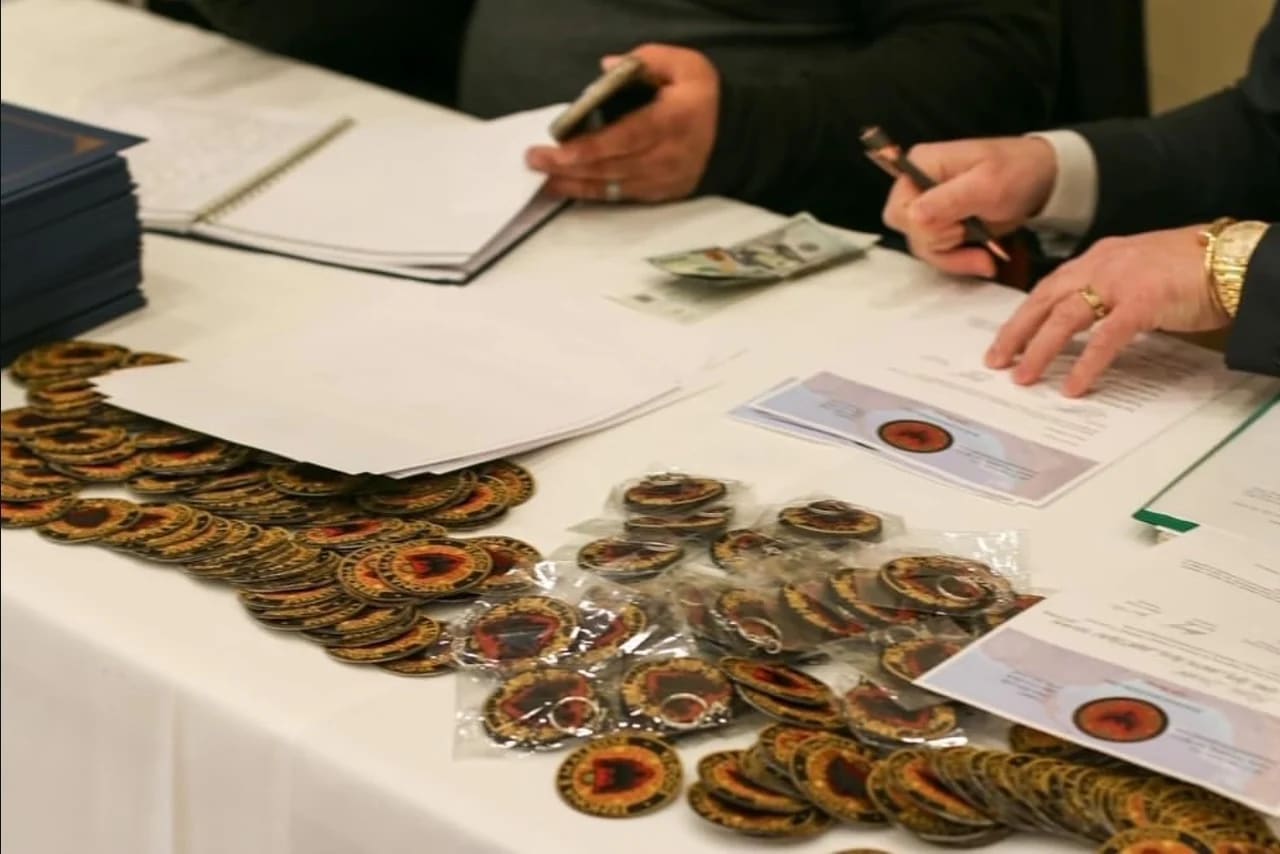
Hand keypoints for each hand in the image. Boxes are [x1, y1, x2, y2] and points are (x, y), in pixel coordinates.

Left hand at [525, 44, 718, 202]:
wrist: (737, 137)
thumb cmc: (705, 98)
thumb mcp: (683, 65)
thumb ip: (645, 61)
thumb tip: (605, 68)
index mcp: (669, 122)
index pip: (623, 138)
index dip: (588, 148)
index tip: (557, 148)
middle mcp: (664, 156)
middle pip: (610, 166)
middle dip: (568, 167)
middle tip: (534, 160)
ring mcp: (661, 179)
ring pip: (612, 186)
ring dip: (575, 184)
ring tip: (543, 178)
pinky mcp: (659, 193)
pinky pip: (621, 197)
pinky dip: (593, 194)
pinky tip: (569, 188)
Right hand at [881, 137, 1057, 277]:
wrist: (1043, 181)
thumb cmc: (1016, 172)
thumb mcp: (987, 184)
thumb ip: (948, 200)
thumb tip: (913, 218)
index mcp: (920, 166)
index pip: (897, 209)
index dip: (922, 226)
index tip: (957, 226)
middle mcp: (916, 187)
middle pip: (907, 231)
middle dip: (941, 242)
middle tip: (971, 233)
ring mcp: (928, 209)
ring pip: (922, 247)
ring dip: (953, 257)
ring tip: (985, 256)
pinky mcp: (942, 227)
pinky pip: (937, 255)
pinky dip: (959, 262)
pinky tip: (984, 261)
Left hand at [986, 225, 1228, 396]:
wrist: (1233, 258)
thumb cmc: (1191, 268)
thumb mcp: (1138, 273)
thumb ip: (1108, 292)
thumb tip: (1084, 320)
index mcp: (1099, 258)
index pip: (1049, 288)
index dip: (1023, 316)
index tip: (1004, 340)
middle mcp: (1102, 265)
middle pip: (1044, 300)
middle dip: (1016, 333)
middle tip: (995, 362)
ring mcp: (1121, 282)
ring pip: (1065, 318)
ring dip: (1039, 350)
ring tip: (1023, 377)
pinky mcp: (1143, 301)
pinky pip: (1105, 338)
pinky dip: (1086, 363)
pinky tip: (1073, 385)